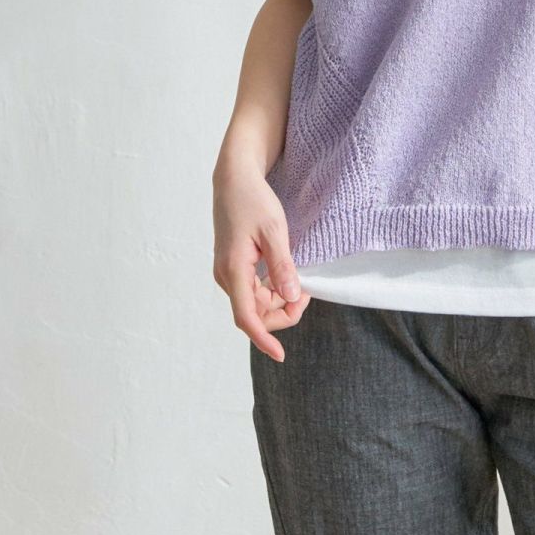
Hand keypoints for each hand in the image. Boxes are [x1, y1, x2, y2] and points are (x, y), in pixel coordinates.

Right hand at [212, 164, 309, 361]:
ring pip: (254, 303)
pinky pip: (252, 291)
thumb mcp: (274, 231)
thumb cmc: (253, 200)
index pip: (247, 317)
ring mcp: (228, 272)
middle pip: (254, 313)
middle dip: (282, 312)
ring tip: (301, 282)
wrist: (234, 179)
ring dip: (277, 302)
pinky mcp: (233, 267)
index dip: (264, 339)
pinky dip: (271, 291)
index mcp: (234, 270)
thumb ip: (283, 266)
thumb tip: (290, 298)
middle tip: (308, 293)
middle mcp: (226, 276)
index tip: (281, 354)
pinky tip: (287, 278)